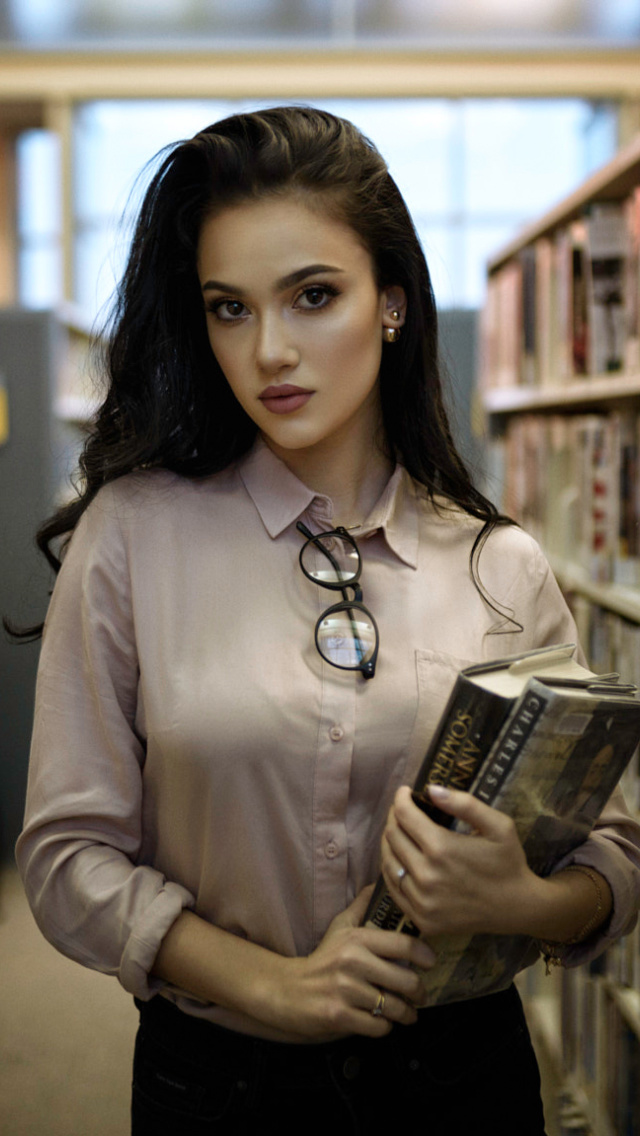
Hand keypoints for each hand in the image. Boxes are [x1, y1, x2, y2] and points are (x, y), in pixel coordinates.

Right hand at [276, 886, 436, 1041]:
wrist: (288, 991)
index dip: (424, 955)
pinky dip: (385, 1027)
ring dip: (406, 1014)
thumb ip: (361, 906)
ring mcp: (346, 991)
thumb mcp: (339, 927)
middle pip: (406, 980)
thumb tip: (380, 883)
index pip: (403, 945)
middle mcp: (352, 962)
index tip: (430, 963)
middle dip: (419, 992)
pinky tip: (382, 1021)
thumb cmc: (321, 958)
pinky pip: (379, 1027)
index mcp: (356, 939)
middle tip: (420, 995)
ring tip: (407, 1012)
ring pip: (395, 1007)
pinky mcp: (340, 1017)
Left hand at [380, 785, 545, 938]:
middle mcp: (426, 876)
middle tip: (402, 810)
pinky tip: (401, 859)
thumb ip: (465, 804)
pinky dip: (393, 870)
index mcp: (442, 848)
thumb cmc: (508, 862)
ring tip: (399, 831)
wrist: (517, 908)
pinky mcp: (421, 919)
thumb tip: (431, 789)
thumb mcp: (498, 825)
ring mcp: (421, 901)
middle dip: (395, 817)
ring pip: (388, 863)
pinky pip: (394, 890)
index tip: (404, 791)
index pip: (404, 815)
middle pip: (393, 837)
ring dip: (389, 842)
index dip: (401, 799)